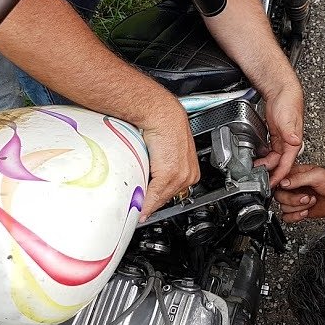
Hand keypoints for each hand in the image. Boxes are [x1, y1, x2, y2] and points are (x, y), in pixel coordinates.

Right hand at [139, 100, 200, 220]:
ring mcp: (181, 176)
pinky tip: (139, 207)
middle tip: (138, 209)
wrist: (161, 115)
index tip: (148, 207)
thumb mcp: (165, 153)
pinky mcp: (170, 174)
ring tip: (135, 207)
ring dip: (147, 205)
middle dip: (151, 204)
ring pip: (161, 199)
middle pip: (166, 198)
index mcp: (190, 170)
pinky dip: (146, 203)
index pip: (172, 194)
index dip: (158, 201)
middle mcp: (188, 175)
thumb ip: (161, 169)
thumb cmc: (163, 128)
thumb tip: (151, 182)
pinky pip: (156, 195)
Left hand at [254, 81, 303, 186]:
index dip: (279, 176)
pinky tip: (257, 160)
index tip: (272, 184)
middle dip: (270, 173)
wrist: (282, 90)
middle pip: (279, 164)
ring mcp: (282, 140)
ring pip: (274, 159)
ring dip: (266, 166)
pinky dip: (264, 157)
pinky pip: (270, 151)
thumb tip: (294, 142)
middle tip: (259, 181)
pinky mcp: (275, 136)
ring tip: (255, 172)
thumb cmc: (289, 102)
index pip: (287, 165)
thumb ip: (290, 131)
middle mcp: (289, 143)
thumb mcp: (288, 118)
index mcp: (294, 143)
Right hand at [275, 164, 324, 222]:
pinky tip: (305, 212)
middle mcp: (293, 186)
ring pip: (283, 207)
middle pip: (279, 196)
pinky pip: (287, 217)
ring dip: (297, 208)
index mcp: (294, 174)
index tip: (292, 190)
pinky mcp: (300, 209)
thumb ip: (299, 178)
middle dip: (293, 200)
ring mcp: (296, 199)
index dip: (283, 188)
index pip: (278, 181)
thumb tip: (283, 182)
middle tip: (307, 197)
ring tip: (311, 201)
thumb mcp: (317, 175)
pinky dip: (295, 217)